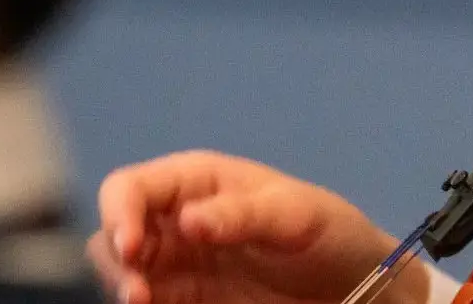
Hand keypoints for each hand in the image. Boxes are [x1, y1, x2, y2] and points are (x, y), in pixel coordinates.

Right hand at [89, 150, 430, 303]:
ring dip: (125, 287)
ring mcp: (180, 264)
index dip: (119, 213)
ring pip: (124, 273)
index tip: (132, 248)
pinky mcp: (189, 299)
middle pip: (114, 234)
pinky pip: (152, 301)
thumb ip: (241, 214)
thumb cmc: (329, 230)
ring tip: (144, 303)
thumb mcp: (294, 214)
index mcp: (196, 181)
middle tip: (139, 292)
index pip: (131, 188)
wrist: (358, 286)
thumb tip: (189, 219)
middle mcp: (177, 219)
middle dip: (116, 260)